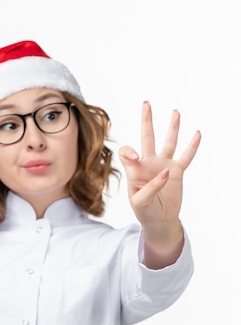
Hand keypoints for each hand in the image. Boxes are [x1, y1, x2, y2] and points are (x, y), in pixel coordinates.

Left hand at [118, 101, 200, 228]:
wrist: (158, 220)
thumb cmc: (144, 211)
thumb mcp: (139, 202)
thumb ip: (149, 187)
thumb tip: (165, 172)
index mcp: (134, 170)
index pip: (128, 153)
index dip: (130, 152)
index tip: (135, 157)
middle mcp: (148, 164)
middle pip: (148, 137)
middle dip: (147, 121)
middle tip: (146, 103)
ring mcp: (163, 166)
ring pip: (168, 142)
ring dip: (172, 128)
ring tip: (175, 112)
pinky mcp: (177, 172)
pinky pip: (186, 157)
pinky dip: (192, 146)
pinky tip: (196, 133)